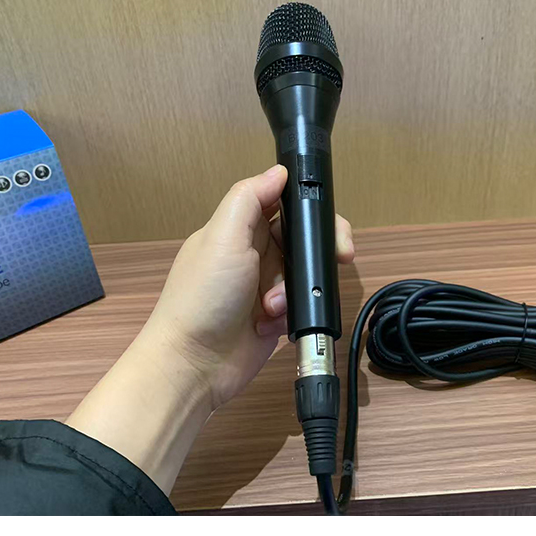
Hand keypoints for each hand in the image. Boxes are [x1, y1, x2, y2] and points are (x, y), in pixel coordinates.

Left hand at [135, 164, 354, 408]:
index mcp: (238, 228)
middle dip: (318, 249)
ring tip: (275, 304)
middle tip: (341, 256)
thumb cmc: (203, 296)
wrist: (194, 364)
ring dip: (298, 286)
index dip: (308, 207)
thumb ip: (249, 198)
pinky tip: (273, 322)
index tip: (327, 218)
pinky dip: (294, 311)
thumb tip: (278, 171)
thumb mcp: (222, 236)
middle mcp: (253, 253)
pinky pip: (301, 304)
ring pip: (305, 273)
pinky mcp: (274, 317)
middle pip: (302, 238)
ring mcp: (264, 286)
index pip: (282, 203)